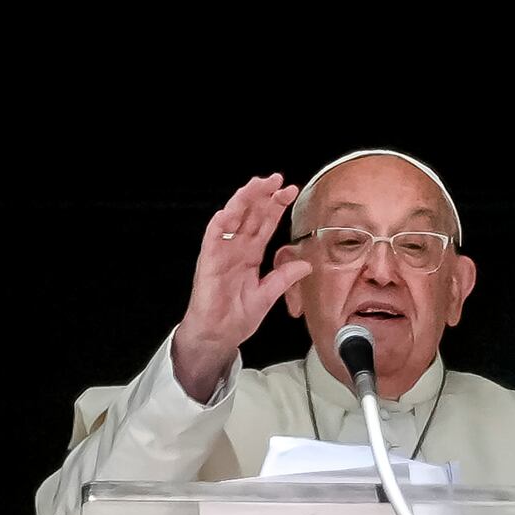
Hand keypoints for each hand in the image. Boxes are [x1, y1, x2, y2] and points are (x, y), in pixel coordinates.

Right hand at [172, 175, 313, 402]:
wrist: (218, 335)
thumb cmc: (236, 317)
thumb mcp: (268, 295)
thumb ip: (284, 277)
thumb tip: (306, 263)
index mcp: (251, 254)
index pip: (265, 223)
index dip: (277, 206)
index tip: (290, 191)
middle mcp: (237, 248)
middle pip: (251, 215)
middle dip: (263, 195)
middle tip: (277, 179)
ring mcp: (222, 252)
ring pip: (233, 218)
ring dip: (244, 200)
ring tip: (257, 185)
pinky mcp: (209, 261)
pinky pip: (213, 236)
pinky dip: (221, 222)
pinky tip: (231, 210)